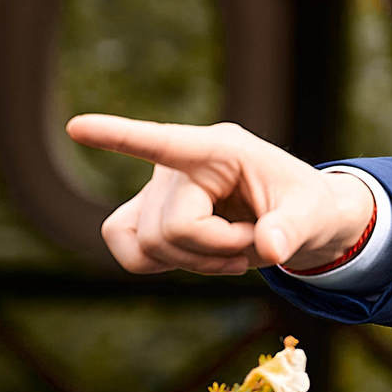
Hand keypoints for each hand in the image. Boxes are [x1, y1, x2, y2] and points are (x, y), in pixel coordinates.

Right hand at [67, 115, 374, 275]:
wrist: (299, 220)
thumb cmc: (307, 207)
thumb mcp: (315, 216)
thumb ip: (294, 230)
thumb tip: (271, 248)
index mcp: (220, 149)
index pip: (163, 142)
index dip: (119, 137)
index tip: (76, 127)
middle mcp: (179, 165)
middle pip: (172, 228)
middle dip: (216, 251)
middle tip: (254, 242)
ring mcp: (158, 190)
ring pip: (149, 245)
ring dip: (195, 262)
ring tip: (233, 251)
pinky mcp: (147, 216)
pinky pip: (129, 251)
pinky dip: (158, 265)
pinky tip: (195, 259)